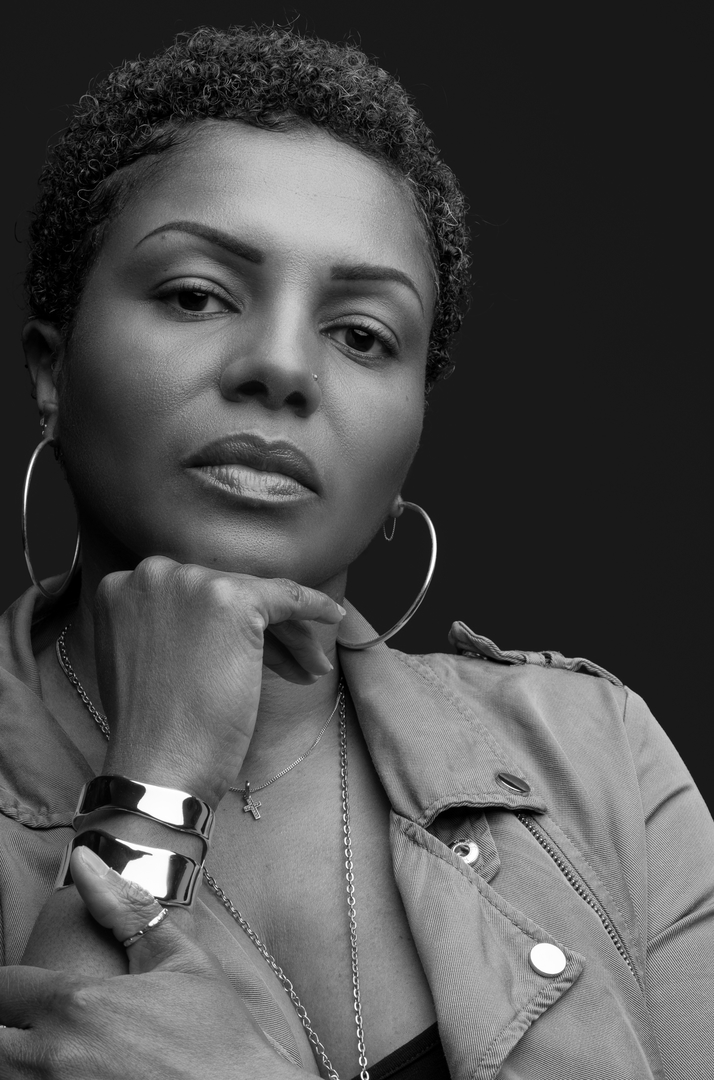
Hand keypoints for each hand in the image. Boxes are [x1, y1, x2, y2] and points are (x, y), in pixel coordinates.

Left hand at [0, 848, 309, 1078]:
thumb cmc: (221, 1036)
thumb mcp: (179, 960)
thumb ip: (124, 910)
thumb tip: (86, 862)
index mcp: (79, 1005)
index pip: (2, 989)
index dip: (9, 987)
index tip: (25, 990)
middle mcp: (56, 1059)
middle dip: (7, 1028)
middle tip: (32, 1023)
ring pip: (11, 1075)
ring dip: (23, 1061)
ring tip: (57, 1051)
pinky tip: (82, 1073)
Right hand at [93, 556, 344, 804]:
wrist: (157, 765)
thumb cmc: (152, 729)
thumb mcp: (141, 659)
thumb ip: (165, 627)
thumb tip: (210, 620)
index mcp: (121, 586)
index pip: (193, 599)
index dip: (227, 629)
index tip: (253, 651)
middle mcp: (152, 573)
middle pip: (227, 596)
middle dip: (264, 632)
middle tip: (294, 664)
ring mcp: (190, 583)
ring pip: (258, 599)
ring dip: (288, 636)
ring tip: (310, 670)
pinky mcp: (231, 599)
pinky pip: (286, 596)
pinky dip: (314, 606)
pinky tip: (333, 616)